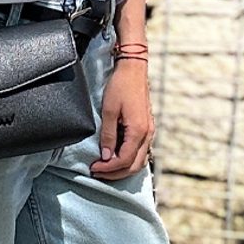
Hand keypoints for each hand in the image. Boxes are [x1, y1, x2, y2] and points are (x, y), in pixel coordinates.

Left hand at [90, 59, 154, 179]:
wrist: (133, 70)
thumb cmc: (121, 86)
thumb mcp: (109, 110)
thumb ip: (108, 135)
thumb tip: (106, 156)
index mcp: (138, 131)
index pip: (124, 160)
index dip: (108, 168)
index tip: (94, 167)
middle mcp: (147, 134)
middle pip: (134, 165)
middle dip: (115, 173)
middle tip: (97, 171)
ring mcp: (149, 132)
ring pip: (139, 161)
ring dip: (122, 168)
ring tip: (105, 168)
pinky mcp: (146, 128)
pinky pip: (141, 152)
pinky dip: (129, 160)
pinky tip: (116, 158)